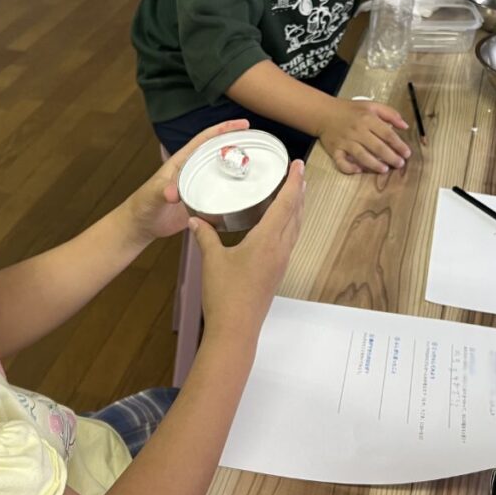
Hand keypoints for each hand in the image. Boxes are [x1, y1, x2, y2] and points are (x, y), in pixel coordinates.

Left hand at [126, 119, 250, 243]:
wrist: (142, 226)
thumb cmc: (143, 205)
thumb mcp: (152, 195)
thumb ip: (162, 191)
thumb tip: (173, 193)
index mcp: (183, 161)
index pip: (205, 139)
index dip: (223, 129)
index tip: (243, 124)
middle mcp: (193, 170)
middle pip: (218, 152)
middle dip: (237, 143)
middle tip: (259, 142)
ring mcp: (199, 185)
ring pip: (222, 170)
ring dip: (238, 166)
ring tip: (259, 164)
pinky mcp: (203, 202)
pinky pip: (222, 191)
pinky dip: (235, 189)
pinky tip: (248, 192)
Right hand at [189, 160, 304, 338]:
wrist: (235, 330)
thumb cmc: (224, 294)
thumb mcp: (211, 260)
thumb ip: (205, 236)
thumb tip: (196, 218)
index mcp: (267, 241)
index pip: (286, 204)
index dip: (293, 182)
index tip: (298, 164)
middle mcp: (280, 249)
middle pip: (296, 213)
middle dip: (299, 191)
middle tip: (297, 172)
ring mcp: (281, 261)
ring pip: (295, 227)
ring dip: (297, 207)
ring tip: (293, 191)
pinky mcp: (277, 271)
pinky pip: (289, 239)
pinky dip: (289, 223)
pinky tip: (280, 222)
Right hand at [318, 97, 410, 174]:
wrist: (324, 113)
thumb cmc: (350, 110)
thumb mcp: (371, 105)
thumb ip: (390, 114)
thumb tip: (405, 126)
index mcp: (367, 119)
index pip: (387, 134)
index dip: (399, 145)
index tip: (407, 153)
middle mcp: (357, 130)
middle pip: (377, 146)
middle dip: (390, 157)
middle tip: (400, 164)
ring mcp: (345, 141)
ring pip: (361, 155)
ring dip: (374, 164)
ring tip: (384, 169)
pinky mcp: (335, 150)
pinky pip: (341, 161)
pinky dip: (349, 167)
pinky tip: (358, 170)